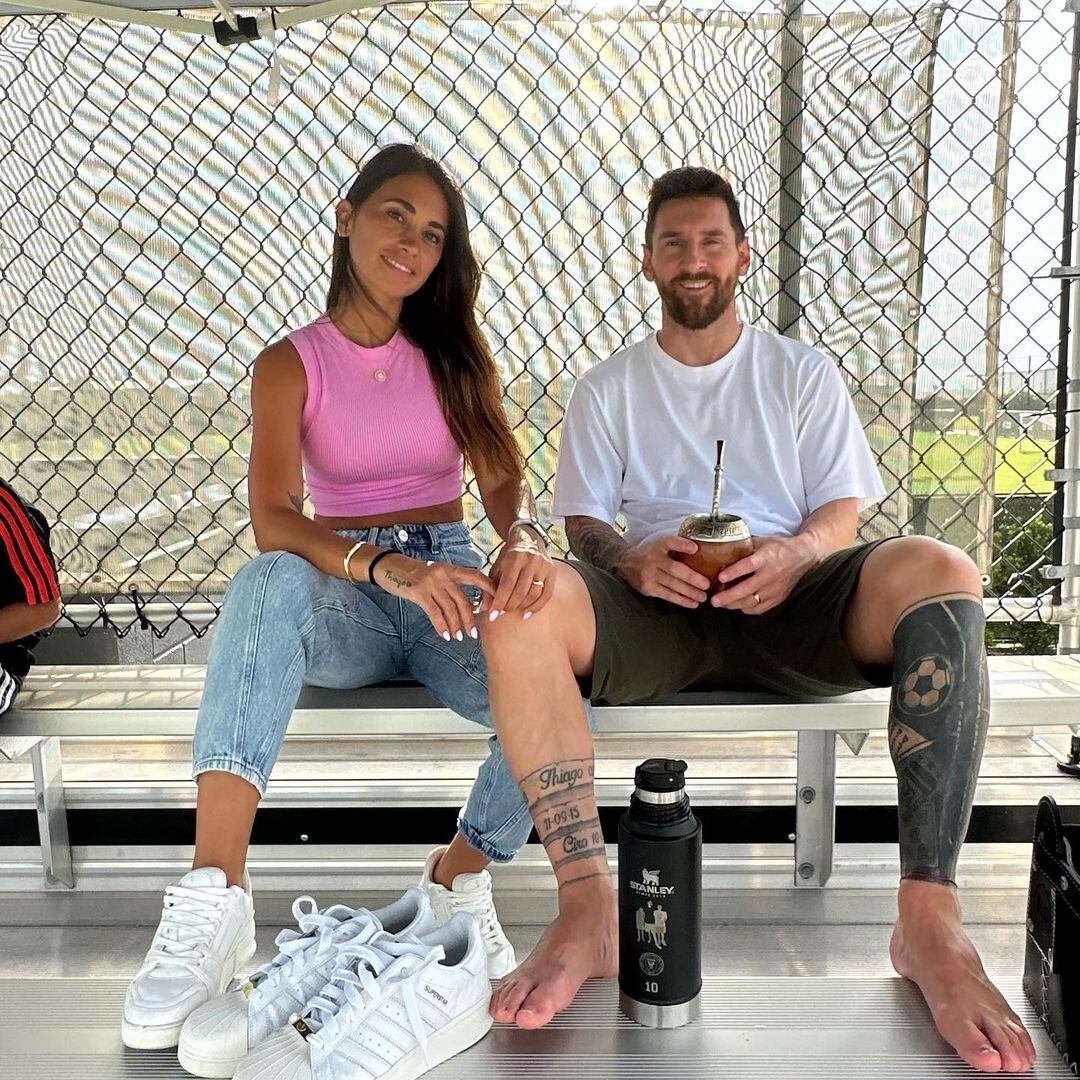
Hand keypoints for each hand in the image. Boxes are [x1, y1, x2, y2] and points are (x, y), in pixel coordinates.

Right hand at [373, 554, 494, 640]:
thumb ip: (451, 584)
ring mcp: (431, 583)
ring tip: (459, 637)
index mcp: (451, 569)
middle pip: (463, 599)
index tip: (496, 605)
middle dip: (471, 619)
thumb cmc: (414, 573)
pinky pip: (434, 613)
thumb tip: (467, 603)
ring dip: (456, 626)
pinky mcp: (419, 592)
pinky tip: (445, 635)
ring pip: (450, 609)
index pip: (476, 576)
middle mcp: (443, 574)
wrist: (390, 567)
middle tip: (475, 633)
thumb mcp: (436, 574)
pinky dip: (441, 626)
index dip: (489, 589)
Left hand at [484, 525, 554, 620]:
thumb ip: (490, 588)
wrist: (528, 540)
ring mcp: (543, 567)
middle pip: (521, 591)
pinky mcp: (552, 572)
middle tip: (501, 613)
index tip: (492, 616)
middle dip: (509, 606)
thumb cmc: (509, 557)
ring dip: (522, 607)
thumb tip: (483, 609)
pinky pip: (547, 595)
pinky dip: (537, 607)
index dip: (499, 602)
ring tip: (512, 611)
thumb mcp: (497, 568)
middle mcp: (531, 561)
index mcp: (515, 558)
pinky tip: (527, 614)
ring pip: (534, 594)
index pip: (507, 585)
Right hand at [614, 535, 711, 607]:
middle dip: (692, 578)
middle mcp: (653, 560)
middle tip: (707, 584)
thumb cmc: (651, 554)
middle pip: (674, 569)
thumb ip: (678, 546)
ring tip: (703, 597)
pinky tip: (692, 603)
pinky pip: (667, 595)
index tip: (695, 548)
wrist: (626, 564)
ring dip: (689, 592)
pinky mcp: (648, 588)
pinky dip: (681, 600)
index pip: (670, 542)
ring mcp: (649, 575)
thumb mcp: (661, 544)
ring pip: (672, 584)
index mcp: (659, 546)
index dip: (682, 544)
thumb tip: (703, 549)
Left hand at [710, 535, 816, 613]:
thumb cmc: (779, 548)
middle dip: (728, 597)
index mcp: (765, 558)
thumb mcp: (762, 542)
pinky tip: (739, 606)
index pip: (748, 566)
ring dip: (734, 604)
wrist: (803, 556)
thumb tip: (722, 550)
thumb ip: (744, 547)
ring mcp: (775, 589)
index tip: (720, 578)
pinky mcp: (778, 597)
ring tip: (721, 604)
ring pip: (752, 601)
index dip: (733, 572)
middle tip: (714, 601)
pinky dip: (748, 609)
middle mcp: (770, 575)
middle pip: (747, 589)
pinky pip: (760, 608)